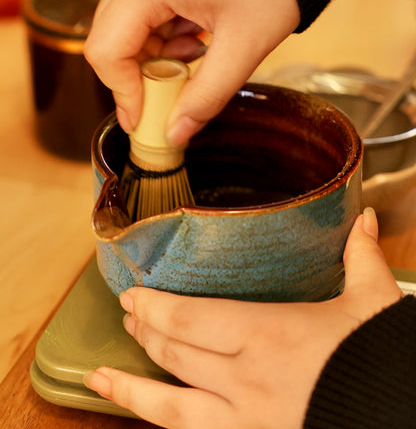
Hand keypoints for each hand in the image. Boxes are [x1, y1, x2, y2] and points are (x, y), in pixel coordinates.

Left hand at [83, 208, 402, 427]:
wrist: (399, 415)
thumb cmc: (379, 362)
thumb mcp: (374, 305)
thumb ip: (361, 260)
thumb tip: (361, 221)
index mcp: (270, 335)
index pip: (189, 317)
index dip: (154, 306)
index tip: (134, 294)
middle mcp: (247, 380)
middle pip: (175, 352)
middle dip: (144, 331)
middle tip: (128, 315)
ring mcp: (245, 422)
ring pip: (171, 407)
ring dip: (132, 389)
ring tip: (103, 376)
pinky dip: (161, 423)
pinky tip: (144, 417)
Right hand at [84, 0, 299, 144]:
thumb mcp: (243, 47)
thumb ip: (205, 97)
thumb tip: (174, 134)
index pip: (105, 50)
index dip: (122, 92)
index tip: (144, 119)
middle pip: (110, 36)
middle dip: (137, 74)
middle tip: (171, 95)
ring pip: (126, 22)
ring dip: (153, 53)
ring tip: (197, 57)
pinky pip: (143, 5)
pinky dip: (162, 31)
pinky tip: (195, 36)